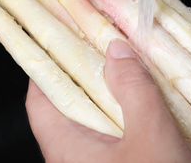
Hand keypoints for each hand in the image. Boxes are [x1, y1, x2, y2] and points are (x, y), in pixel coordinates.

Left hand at [26, 40, 190, 162]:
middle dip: (85, 74)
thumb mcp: (151, 136)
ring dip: (110, 94)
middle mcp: (72, 158)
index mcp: (66, 148)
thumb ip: (133, 90)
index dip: (46, 64)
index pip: (40, 97)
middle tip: (104, 49)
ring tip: (128, 71)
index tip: (61, 40)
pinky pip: (112, 136)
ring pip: (93, 120)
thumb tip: (116, 51)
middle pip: (67, 105)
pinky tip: (145, 106)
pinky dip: (125, 115)